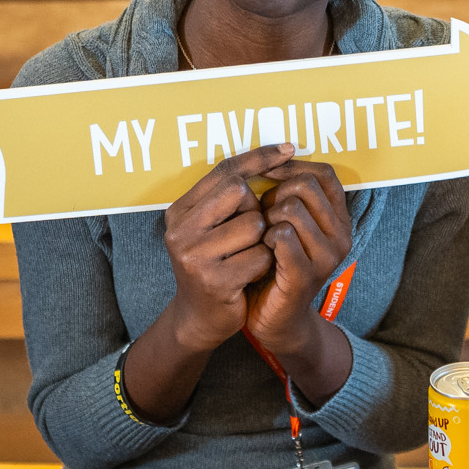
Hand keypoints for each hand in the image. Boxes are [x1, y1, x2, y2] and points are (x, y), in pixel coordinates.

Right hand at [155, 144, 287, 349]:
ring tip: (245, 258)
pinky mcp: (214, 280)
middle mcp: (180, 230)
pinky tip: (248, 276)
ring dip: (262, 241)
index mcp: (179, 211)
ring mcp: (194, 256)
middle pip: (240, 192)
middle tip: (246, 236)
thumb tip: (278, 156)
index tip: (289, 149)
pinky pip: (260, 255)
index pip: (223, 171)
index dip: (259, 158)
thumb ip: (228, 197)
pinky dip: (263, 264)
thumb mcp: (212, 228)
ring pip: (255, 224)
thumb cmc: (215, 265)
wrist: (200, 319)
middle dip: (255, 210)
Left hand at [243, 157, 354, 356]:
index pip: (325, 173)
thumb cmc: (275, 265)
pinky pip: (282, 235)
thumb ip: (290, 196)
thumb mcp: (289, 225)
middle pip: (305, 186)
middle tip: (263, 217)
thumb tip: (272, 157)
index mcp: (339, 220)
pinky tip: (261, 250)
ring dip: (266, 217)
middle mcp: (341, 236)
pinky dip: (264, 238)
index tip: (267, 173)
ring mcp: (326, 257)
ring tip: (262, 236)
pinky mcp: (305, 275)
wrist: (275, 320)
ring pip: (291, 208)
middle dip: (275, 194)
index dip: (293, 166)